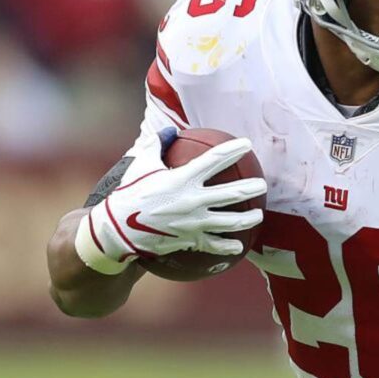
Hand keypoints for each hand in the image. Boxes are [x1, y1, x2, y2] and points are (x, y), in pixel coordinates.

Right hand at [74, 136, 265, 273]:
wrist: (115, 231)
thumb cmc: (128, 194)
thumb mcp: (140, 165)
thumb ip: (156, 145)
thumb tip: (169, 130)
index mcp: (183, 179)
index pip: (215, 160)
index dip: (233, 150)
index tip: (247, 145)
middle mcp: (193, 200)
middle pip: (232, 193)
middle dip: (252, 188)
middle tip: (263, 185)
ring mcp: (193, 223)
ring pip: (230, 222)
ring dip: (249, 219)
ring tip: (258, 215)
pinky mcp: (189, 241)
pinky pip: (214, 245)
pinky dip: (228, 246)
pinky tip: (239, 246)